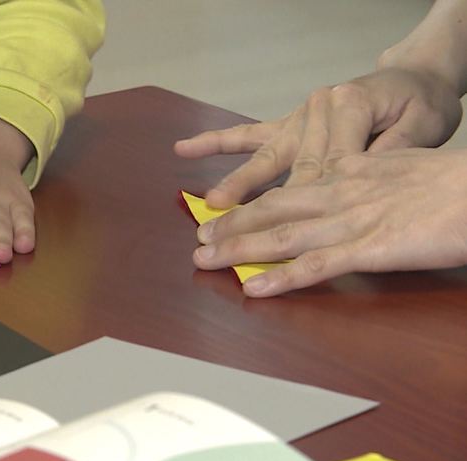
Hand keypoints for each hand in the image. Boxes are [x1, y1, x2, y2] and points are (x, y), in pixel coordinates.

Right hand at [174, 67, 462, 208]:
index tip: (281, 233)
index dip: (302, 201)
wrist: (415, 78)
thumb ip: (389, 152)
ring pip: (263, 154)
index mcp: (349, 108)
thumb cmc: (422, 104)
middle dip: (250, 196)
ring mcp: (300, 117)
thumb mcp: (423, 126)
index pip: (323, 166)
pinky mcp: (290, 124)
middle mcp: (316, 110)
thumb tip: (356, 181)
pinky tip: (186, 148)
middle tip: (222, 218)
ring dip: (235, 181)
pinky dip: (217, 142)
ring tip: (209, 204)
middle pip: (282, 162)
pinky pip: (250, 133)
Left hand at [191, 148, 466, 296]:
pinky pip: (315, 267)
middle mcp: (341, 193)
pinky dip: (280, 279)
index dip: (254, 201)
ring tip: (205, 260)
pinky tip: (253, 289)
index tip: (226, 210)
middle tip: (201, 237)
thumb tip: (352, 187)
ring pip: (282, 236)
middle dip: (233, 223)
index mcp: (350, 172)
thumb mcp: (402, 166)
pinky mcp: (370, 248)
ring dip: (239, 248)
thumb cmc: (455, 181)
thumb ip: (369, 178)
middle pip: (273, 208)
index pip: (290, 187)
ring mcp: (351, 221)